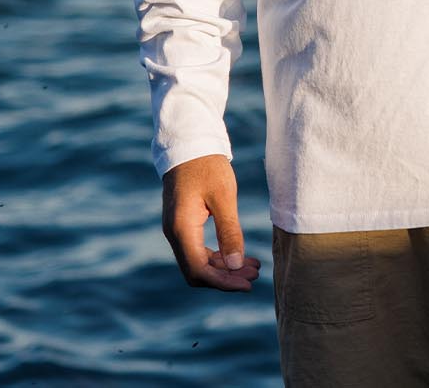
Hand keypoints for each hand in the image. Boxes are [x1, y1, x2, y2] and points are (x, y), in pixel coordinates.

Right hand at [161, 154, 261, 290]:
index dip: (223, 282)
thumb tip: (236, 266)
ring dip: (224, 268)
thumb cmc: (207, 165)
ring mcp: (176, 230)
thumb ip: (229, 230)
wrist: (189, 143)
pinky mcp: (183, 225)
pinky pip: (198, 250)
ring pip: (198, 262)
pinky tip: (238, 255)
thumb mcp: (223, 195)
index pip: (199, 270)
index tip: (247, 284)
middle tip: (254, 274)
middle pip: (197, 271)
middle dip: (226, 278)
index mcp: (181, 228)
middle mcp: (174, 234)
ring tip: (252, 266)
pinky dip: (218, 256)